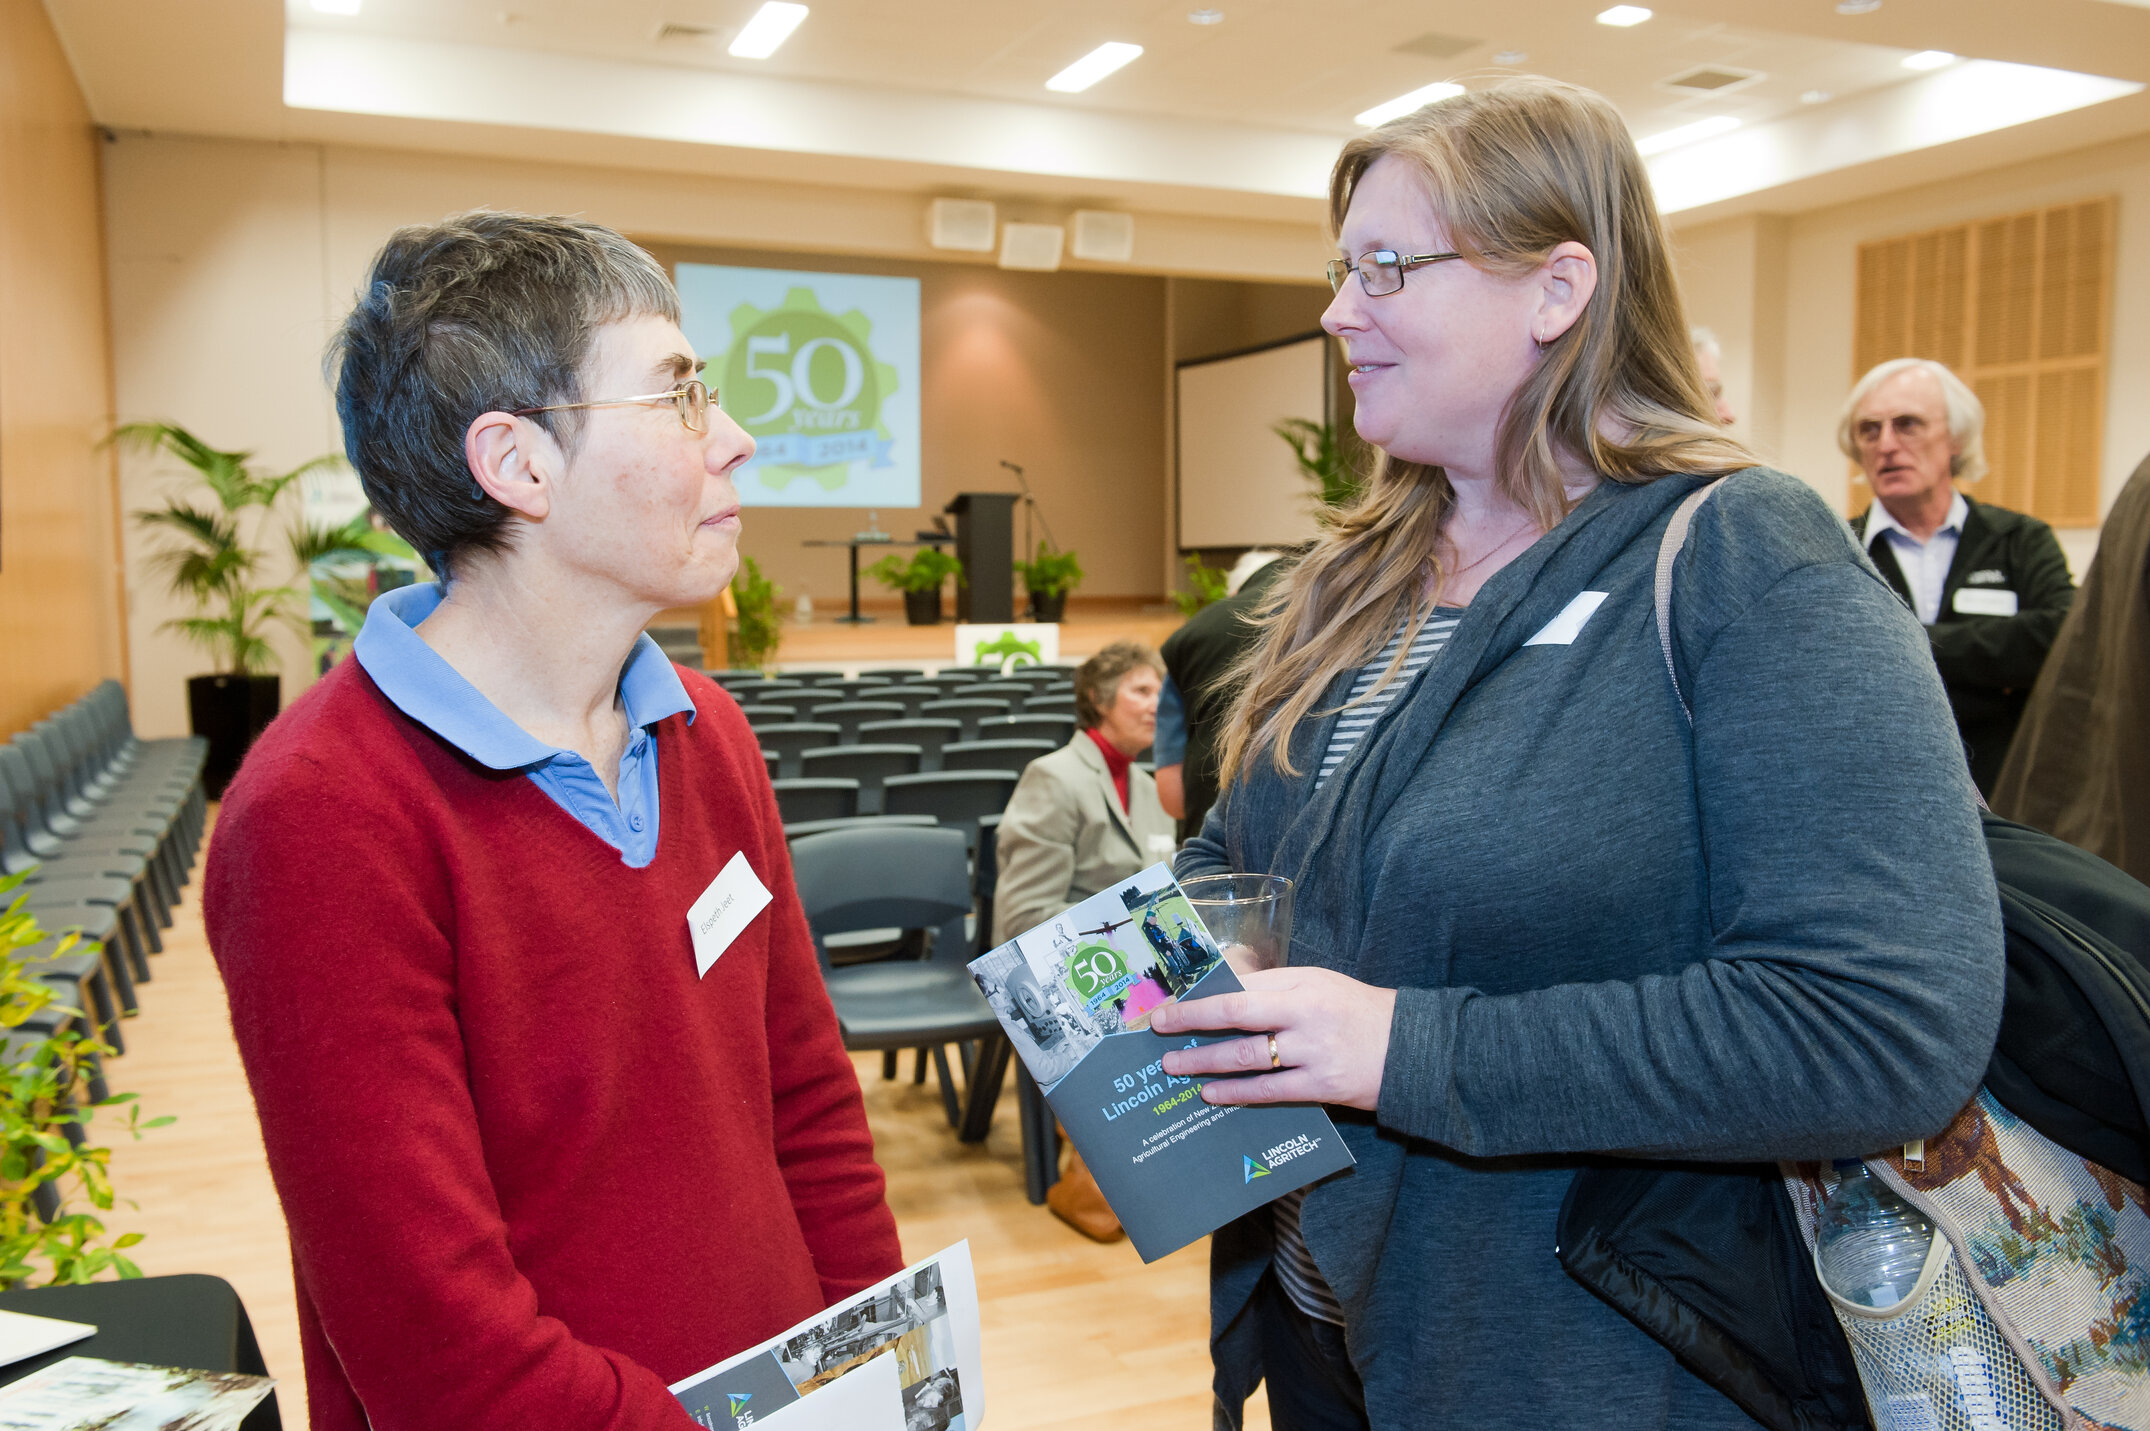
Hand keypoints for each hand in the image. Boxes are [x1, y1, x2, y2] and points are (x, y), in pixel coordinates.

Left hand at [1152, 966, 1396, 1110]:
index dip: (1202, 995)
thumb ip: (1275, 985)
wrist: (1411, 1048)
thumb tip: (1225, 981)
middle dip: (1193, 1021)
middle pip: (1238, 1014)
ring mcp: (1313, 1053)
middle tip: (1159, 1029)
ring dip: (1206, 1062)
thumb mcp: (1319, 983)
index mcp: (1304, 984)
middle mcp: (1305, 1015)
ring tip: (1175, 1066)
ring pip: (1247, 1057)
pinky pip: (1269, 1092)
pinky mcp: (1322, 1086)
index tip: (1171, 1001)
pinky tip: (1210, 1094)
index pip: (1242, 986)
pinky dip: (1236, 1092)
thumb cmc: (1359, 1011)